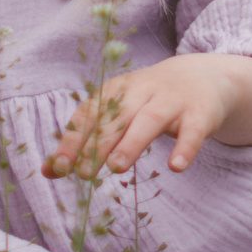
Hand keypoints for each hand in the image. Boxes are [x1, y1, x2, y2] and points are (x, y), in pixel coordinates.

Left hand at [42, 53, 251, 179]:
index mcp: (116, 90)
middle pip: (116, 117)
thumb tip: (47, 172)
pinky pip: (193, 131)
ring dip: (132, 143)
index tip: (58, 167)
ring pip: (149, 120)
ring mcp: (172, 100)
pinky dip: (185, 148)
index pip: (89, 113)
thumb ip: (86, 142)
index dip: (73, 139)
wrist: (203, 77)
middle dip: (98, 143)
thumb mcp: (118, 115)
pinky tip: (175, 166)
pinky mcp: (200, 113)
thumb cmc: (149, 102)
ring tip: (117, 168)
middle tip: (83, 173)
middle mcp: (141, 91)